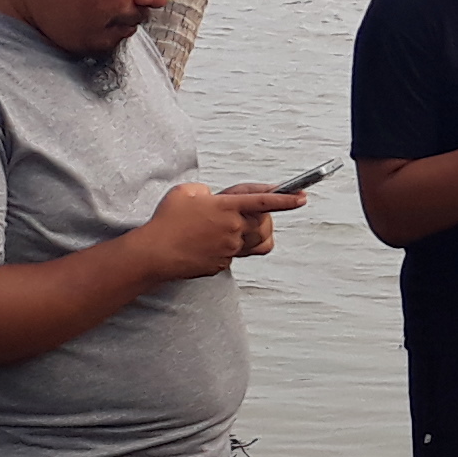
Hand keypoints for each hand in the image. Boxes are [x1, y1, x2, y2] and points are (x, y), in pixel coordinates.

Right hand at [139, 181, 303, 277]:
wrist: (154, 254)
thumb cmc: (166, 220)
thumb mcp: (185, 192)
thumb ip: (207, 192)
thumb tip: (213, 200)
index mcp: (226, 206)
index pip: (264, 201)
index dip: (286, 199)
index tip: (303, 197)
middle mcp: (233, 228)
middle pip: (264, 223)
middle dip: (264, 216)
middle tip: (249, 212)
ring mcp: (230, 249)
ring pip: (254, 241)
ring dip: (252, 232)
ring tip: (234, 226)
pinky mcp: (222, 264)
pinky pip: (236, 254)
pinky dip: (230, 247)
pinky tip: (210, 243)